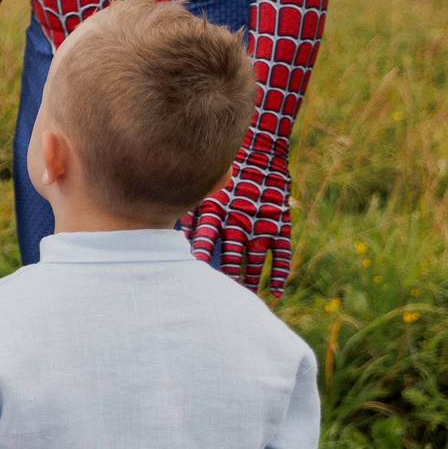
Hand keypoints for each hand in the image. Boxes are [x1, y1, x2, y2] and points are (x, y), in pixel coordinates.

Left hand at [191, 136, 293, 297]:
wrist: (260, 148)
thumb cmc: (224, 168)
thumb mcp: (203, 185)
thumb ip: (189, 205)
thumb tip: (165, 221)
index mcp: (215, 210)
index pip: (202, 240)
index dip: (196, 260)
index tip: (186, 280)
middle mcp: (237, 219)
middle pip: (228, 255)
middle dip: (223, 276)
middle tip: (215, 298)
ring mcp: (260, 222)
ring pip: (253, 259)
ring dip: (249, 280)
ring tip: (244, 300)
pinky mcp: (279, 223)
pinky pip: (282, 253)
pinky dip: (279, 274)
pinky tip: (276, 292)